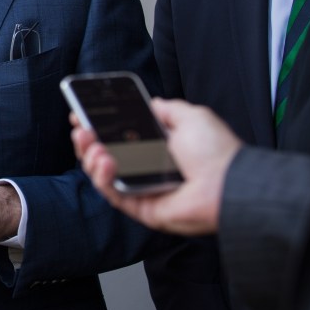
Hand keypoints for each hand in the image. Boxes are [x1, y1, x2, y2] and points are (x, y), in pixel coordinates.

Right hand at [70, 98, 242, 234]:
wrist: (230, 182)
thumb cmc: (216, 152)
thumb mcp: (192, 116)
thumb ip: (167, 109)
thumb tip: (151, 102)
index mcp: (157, 148)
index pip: (118, 137)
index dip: (98, 126)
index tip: (81, 114)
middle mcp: (146, 168)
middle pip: (104, 155)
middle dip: (87, 141)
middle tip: (80, 127)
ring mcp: (141, 188)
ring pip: (102, 175)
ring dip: (90, 156)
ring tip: (90, 141)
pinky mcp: (140, 207)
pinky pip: (113, 194)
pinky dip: (102, 176)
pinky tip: (105, 160)